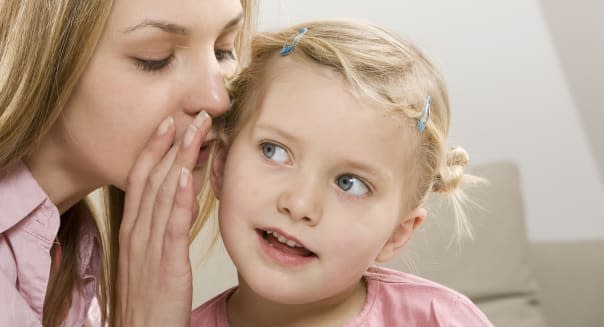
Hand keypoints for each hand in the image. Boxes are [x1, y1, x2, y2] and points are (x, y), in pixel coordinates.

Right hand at [116, 111, 210, 326]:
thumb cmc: (150, 294)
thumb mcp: (150, 254)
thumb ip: (162, 224)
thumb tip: (182, 194)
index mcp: (133, 228)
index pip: (141, 178)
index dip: (155, 147)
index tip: (170, 122)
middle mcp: (137, 231)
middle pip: (153, 177)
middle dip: (174, 144)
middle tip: (193, 115)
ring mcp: (149, 247)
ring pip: (163, 194)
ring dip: (180, 160)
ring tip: (197, 131)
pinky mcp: (166, 265)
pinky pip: (171, 226)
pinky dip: (178, 199)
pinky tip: (186, 177)